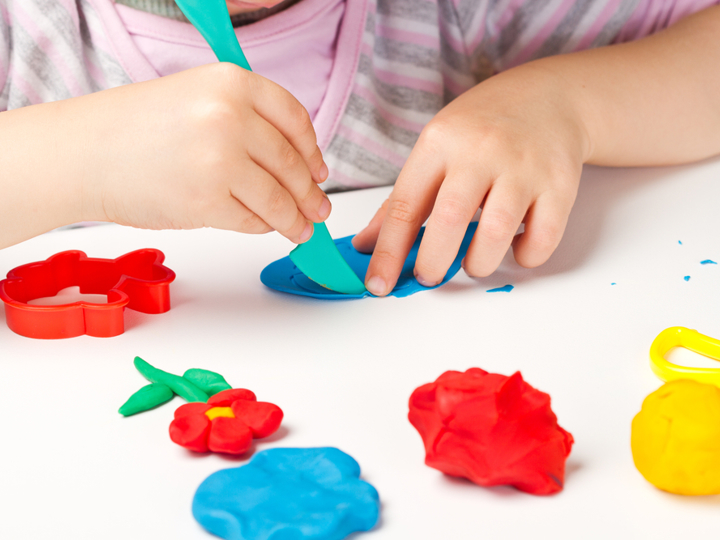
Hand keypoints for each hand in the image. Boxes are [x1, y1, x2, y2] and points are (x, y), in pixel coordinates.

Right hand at [80, 63, 329, 242]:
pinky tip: (266, 228)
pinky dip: (263, 227)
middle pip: (291, 164)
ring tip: (303, 228)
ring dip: (295, 219)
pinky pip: (252, 220)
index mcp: (232, 82)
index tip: (319, 171)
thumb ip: (245, 120)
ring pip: (278, 199)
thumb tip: (295, 163)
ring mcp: (220, 161)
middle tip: (318, 209)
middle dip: (310, 193)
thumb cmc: (134, 128)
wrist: (82, 153)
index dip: (312, 152)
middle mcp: (231, 117)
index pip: (295, 120)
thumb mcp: (196, 98)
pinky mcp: (206, 202)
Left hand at [352, 62, 589, 295]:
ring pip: (496, 234)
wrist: (551, 96)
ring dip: (478, 263)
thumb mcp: (435, 148)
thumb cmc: (482, 128)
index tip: (377, 283)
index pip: (404, 204)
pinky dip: (525, 256)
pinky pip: (541, 237)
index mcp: (440, 142)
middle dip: (432, 262)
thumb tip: (368, 246)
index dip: (387, 251)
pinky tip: (514, 246)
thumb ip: (402, 199)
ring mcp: (524, 166)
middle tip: (428, 275)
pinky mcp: (560, 183)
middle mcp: (481, 150)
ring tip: (473, 262)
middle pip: (450, 220)